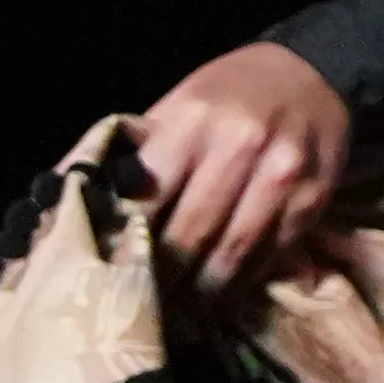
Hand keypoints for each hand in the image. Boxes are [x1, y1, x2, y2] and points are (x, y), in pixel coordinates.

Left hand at [133, 43, 357, 290]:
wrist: (310, 74)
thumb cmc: (226, 97)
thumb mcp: (174, 107)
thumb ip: (134, 154)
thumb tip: (70, 197)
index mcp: (191, 122)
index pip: (148, 199)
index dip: (127, 241)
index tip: (112, 271)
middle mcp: (240, 145)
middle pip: (189, 235)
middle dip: (162, 276)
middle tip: (144, 304)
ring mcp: (281, 173)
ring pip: (231, 253)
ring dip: (202, 290)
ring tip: (180, 308)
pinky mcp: (312, 197)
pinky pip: (270, 253)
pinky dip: (243, 279)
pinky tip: (222, 291)